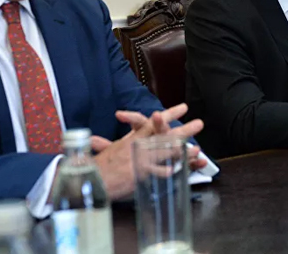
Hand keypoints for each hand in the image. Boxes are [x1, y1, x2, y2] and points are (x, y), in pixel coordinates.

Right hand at [90, 104, 204, 199]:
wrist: (90, 179)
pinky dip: (164, 170)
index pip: (152, 122)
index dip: (168, 115)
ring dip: (181, 149)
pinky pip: (154, 171)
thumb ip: (112, 142)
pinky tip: (176, 170)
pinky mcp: (137, 174)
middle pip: (164, 135)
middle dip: (183, 129)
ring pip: (164, 151)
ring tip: (196, 148)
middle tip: (198, 124)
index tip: (183, 108)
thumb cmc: (98, 166)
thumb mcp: (108, 151)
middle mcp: (137, 146)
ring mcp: (139, 159)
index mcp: (132, 139)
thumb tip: (104, 137)